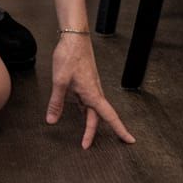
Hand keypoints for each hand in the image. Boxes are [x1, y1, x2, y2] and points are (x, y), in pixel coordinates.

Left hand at [45, 33, 135, 148]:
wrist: (74, 36)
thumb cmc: (70, 56)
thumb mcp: (60, 81)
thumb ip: (56, 102)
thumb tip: (52, 120)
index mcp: (92, 93)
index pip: (109, 116)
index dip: (120, 130)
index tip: (130, 141)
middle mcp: (94, 91)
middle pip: (97, 116)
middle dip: (92, 132)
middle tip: (85, 145)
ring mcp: (90, 85)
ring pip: (91, 108)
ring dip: (89, 121)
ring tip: (83, 133)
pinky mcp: (85, 80)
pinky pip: (86, 99)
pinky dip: (83, 108)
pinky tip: (77, 110)